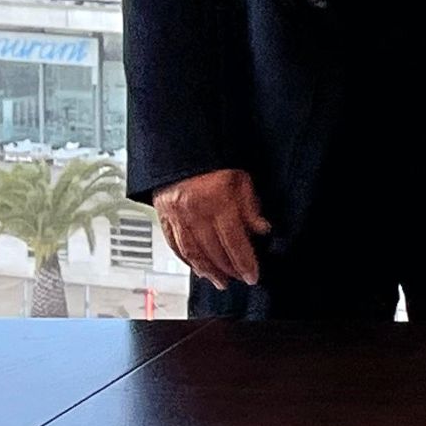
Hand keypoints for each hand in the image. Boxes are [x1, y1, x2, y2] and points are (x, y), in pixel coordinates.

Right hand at [153, 168, 268, 286]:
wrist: (180, 144)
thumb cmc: (213, 157)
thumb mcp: (241, 177)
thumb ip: (251, 206)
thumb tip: (261, 229)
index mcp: (217, 201)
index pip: (234, 241)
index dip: (245, 262)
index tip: (253, 274)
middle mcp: (195, 211)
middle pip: (214, 251)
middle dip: (229, 269)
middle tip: (239, 278)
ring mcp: (177, 215)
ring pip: (193, 253)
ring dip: (208, 271)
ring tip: (220, 280)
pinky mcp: (164, 215)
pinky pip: (175, 245)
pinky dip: (187, 260)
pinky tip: (197, 267)